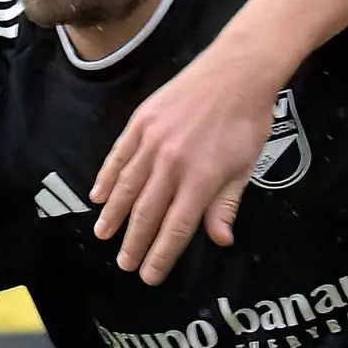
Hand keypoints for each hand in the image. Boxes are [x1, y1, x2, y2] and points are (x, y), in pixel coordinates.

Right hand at [93, 48, 277, 283]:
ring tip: (104, 235)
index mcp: (201, 179)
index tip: (150, 276)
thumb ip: (226, 204)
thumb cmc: (248, 121)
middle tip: (125, 265)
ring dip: (114, 216)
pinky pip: (118, 155)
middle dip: (134, 243)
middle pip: (147, 213)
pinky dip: (106, 177)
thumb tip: (220, 240)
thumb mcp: (246, 167)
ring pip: (127, 187)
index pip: (176, 227)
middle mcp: (172, 163)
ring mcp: (153, 141)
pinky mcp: (141, 121)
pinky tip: (99, 196)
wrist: (237, 71)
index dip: (161, 255)